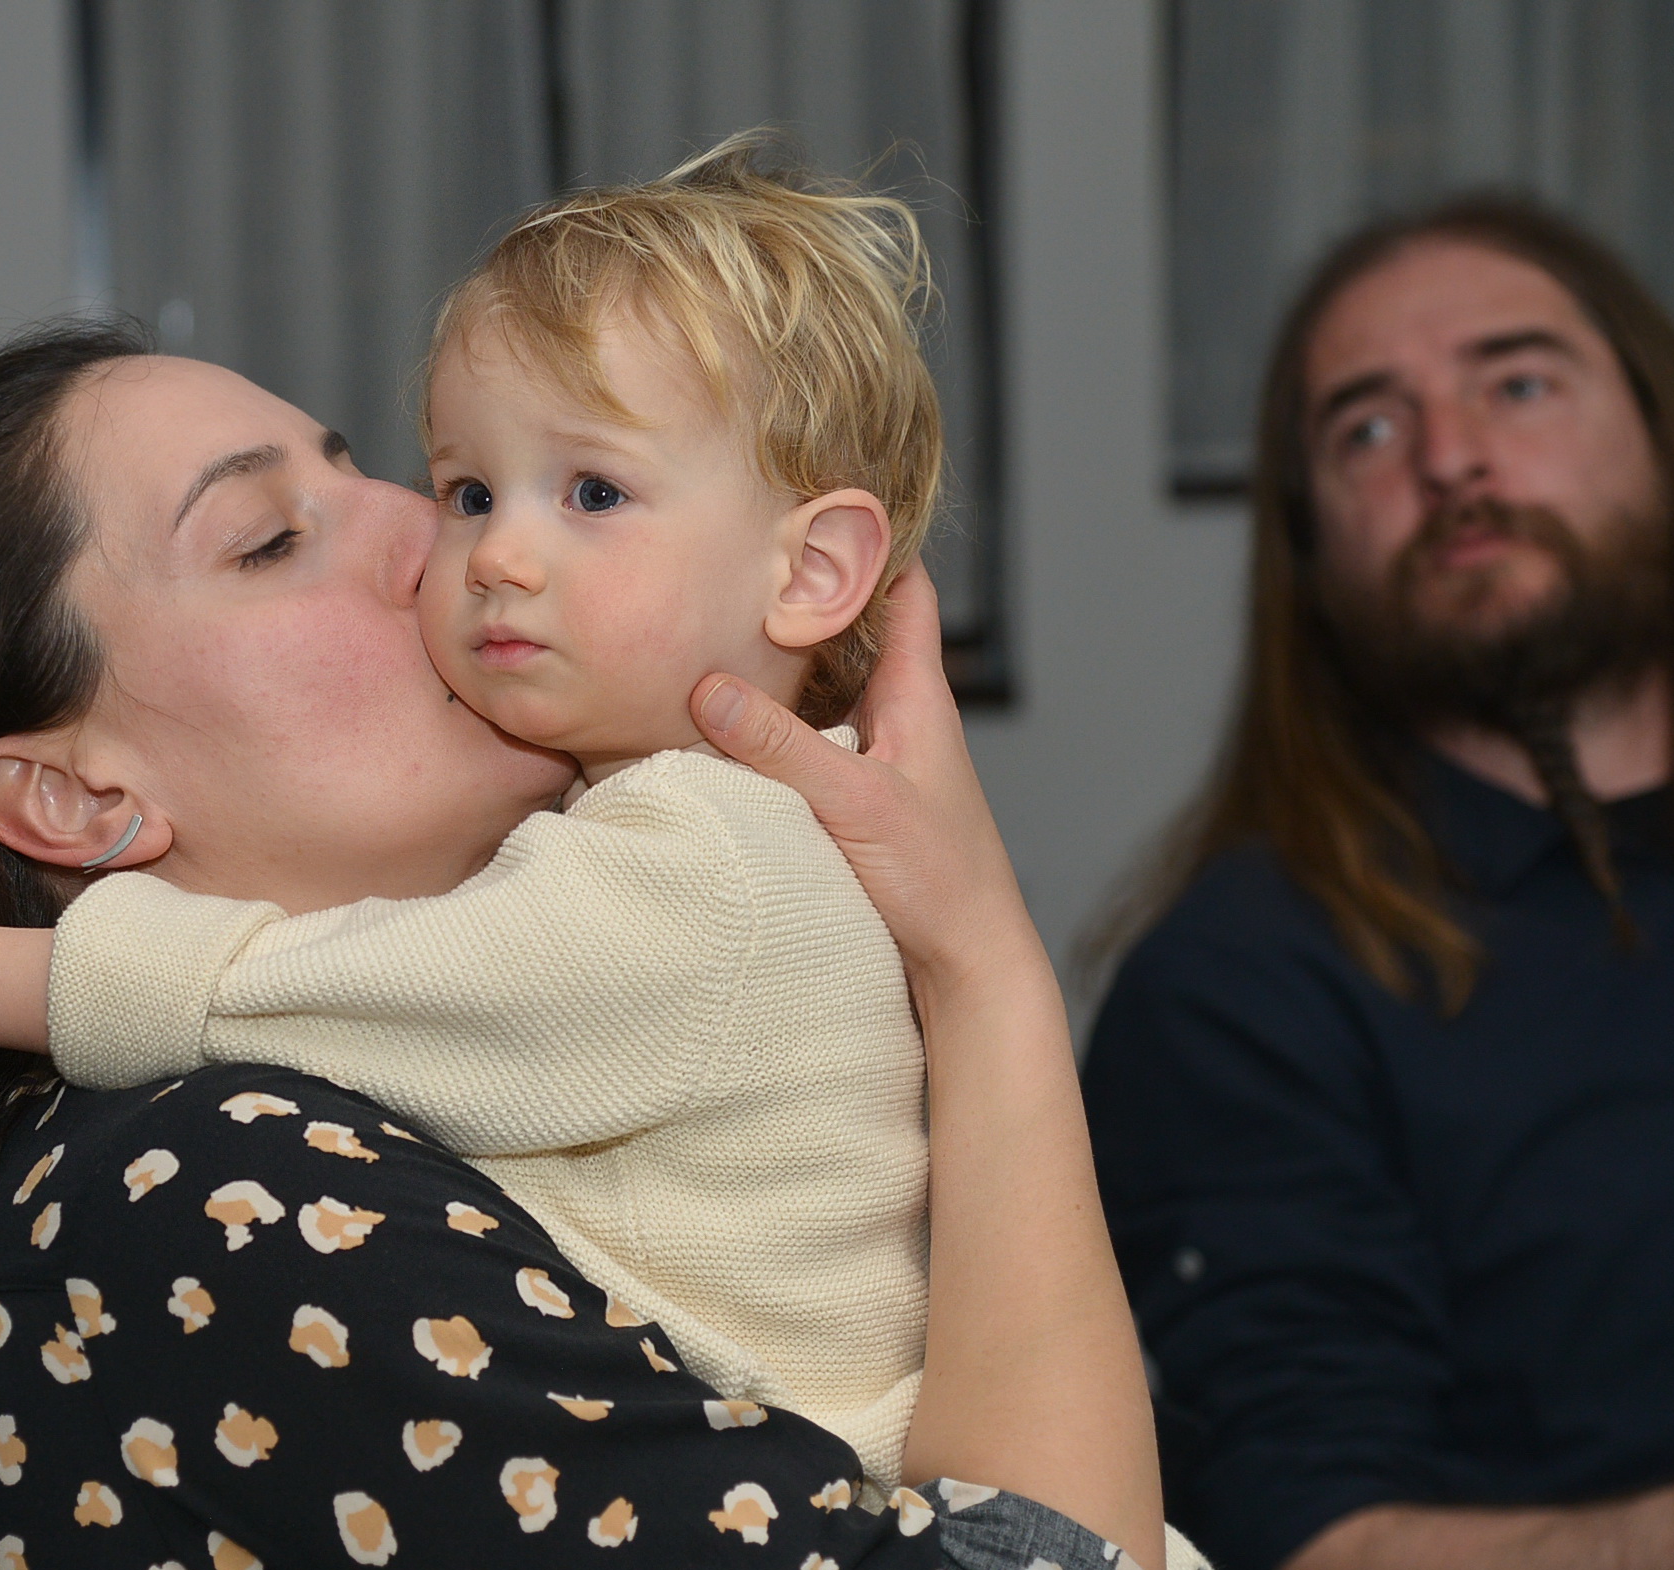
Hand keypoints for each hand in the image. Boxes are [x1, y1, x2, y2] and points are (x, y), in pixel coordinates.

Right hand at [691, 565, 1039, 1003]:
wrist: (966, 966)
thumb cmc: (938, 882)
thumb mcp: (853, 803)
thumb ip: (779, 746)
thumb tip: (707, 687)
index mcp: (919, 697)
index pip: (903, 589)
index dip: (869, 540)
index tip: (819, 498)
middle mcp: (903, 719)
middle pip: (855, 633)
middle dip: (806, 595)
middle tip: (743, 558)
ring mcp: (882, 760)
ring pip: (831, 687)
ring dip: (786, 662)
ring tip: (722, 626)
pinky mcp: (860, 803)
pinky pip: (813, 738)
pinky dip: (777, 721)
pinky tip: (731, 726)